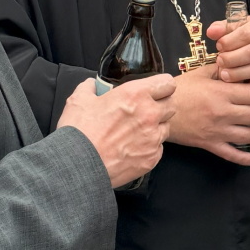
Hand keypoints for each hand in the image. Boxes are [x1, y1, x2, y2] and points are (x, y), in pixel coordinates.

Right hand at [58, 74, 174, 187]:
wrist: (78, 166)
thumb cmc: (79, 131)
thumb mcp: (79, 100)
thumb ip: (90, 87)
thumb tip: (92, 84)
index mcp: (136, 94)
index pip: (167, 83)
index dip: (161, 86)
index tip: (155, 90)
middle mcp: (149, 114)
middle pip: (171, 105)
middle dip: (161, 106)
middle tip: (146, 111)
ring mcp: (153, 138)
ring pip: (166, 127)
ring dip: (156, 127)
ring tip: (137, 132)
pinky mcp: (152, 158)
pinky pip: (159, 148)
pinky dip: (150, 147)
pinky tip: (133, 148)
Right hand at [166, 65, 249, 164]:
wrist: (159, 111)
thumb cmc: (179, 90)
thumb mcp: (200, 73)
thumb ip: (220, 69)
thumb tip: (235, 64)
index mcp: (222, 93)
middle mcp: (224, 113)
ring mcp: (218, 131)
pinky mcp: (211, 144)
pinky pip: (231, 154)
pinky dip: (245, 159)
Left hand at [209, 14, 249, 90]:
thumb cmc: (247, 34)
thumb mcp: (236, 26)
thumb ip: (223, 28)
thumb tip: (211, 32)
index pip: (246, 33)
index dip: (230, 41)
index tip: (219, 46)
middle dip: (233, 59)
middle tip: (220, 62)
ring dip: (240, 73)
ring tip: (225, 75)